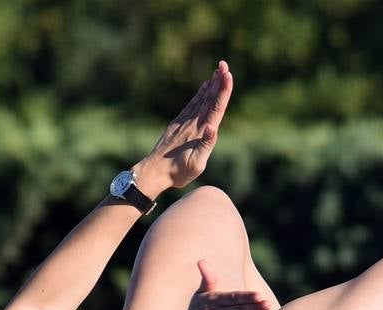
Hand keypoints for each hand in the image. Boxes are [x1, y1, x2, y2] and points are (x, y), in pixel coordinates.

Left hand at [134, 61, 233, 196]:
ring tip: (217, 71)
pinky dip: (199, 94)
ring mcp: (185, 122)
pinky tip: (203, 87)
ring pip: (201, 100)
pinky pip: (191, 105)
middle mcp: (193, 123)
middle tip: (224, 64)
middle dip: (218, 82)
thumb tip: (213, 127)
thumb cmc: (178, 172)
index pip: (215, 108)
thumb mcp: (196, 164)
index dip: (223, 91)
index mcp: (201, 132)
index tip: (228, 75)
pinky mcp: (178, 124)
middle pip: (209, 99)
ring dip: (210, 85)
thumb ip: (206, 145)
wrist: (155, 171)